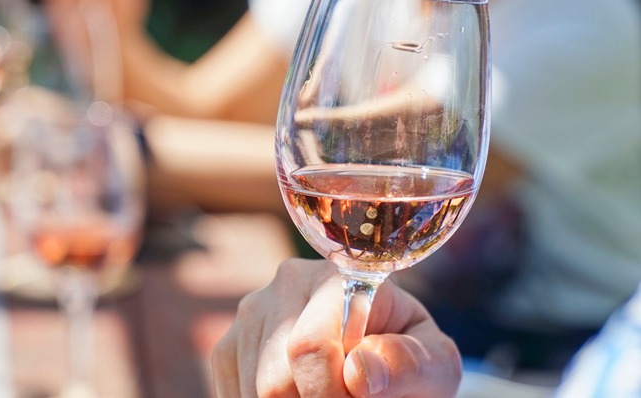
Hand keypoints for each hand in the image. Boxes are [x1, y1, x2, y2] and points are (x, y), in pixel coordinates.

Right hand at [212, 258, 460, 396]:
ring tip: (330, 395)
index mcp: (337, 277)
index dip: (330, 395)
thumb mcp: (434, 361)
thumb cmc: (409, 357)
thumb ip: (410, 364)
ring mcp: (250, 314)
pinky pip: (234, 396)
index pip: (310, 346)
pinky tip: (301, 396)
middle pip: (275, 379)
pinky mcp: (228, 346)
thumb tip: (359, 374)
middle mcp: (285, 284)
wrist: (378, 350)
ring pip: (252, 392)